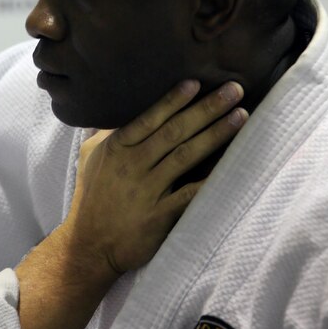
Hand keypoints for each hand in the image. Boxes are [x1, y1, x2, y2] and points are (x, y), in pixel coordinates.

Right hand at [15, 80, 245, 328]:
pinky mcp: (158, 217)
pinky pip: (189, 194)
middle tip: (233, 90)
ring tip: (240, 116)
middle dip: (205, 109)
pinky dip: (209, 180)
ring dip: (215, 134)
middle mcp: (131, 166)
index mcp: (116, 149)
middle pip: (173, 132)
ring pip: (185, 157)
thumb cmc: (92, 198)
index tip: (195, 82)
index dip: (172, 100)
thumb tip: (115, 106)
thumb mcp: (90, 158)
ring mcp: (145, 191)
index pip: (148, 119)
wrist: (88, 245)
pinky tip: (232, 166)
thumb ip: (105, 131)